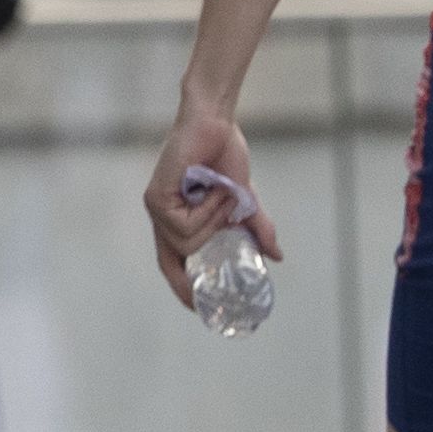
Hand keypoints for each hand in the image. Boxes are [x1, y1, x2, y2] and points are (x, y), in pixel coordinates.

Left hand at [143, 106, 282, 309]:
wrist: (215, 123)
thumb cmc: (224, 155)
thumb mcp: (243, 199)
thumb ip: (254, 227)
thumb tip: (276, 257)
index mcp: (177, 221)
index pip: (172, 265)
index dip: (183, 288)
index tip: (197, 308)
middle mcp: (161, 219)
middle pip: (180, 257)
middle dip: (207, 248)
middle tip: (227, 226)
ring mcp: (156, 210)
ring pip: (187, 242)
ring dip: (215, 219)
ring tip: (222, 191)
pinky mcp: (156, 199)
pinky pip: (185, 225)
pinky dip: (207, 209)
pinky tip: (212, 185)